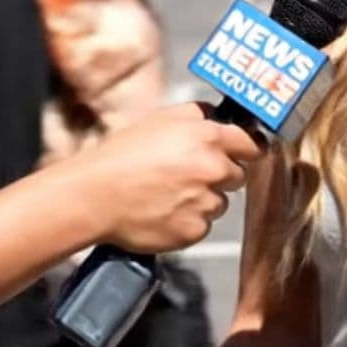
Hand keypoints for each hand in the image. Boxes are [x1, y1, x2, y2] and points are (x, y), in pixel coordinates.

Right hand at [77, 102, 263, 253]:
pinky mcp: (195, 231)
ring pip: (219, 203)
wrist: (94, 195)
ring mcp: (205, 203)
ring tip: (168, 194)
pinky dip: (188, 221)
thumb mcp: (160, 119)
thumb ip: (197, 116)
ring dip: (202, 199)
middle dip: (219, 175)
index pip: (252, 144)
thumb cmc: (121, 155)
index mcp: (207, 137)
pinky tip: (163, 211)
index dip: (246, 148)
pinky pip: (202, 226)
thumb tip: (220, 117)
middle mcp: (212, 170)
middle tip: (188, 174)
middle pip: (237, 175)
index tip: (243, 152)